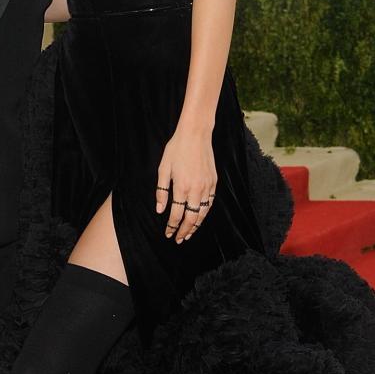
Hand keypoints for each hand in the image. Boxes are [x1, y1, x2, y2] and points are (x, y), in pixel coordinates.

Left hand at [155, 129, 216, 243]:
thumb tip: (160, 210)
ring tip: (189, 233)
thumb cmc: (176, 149)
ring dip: (196, 226)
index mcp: (181, 187)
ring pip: (203, 213)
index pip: (176, 214)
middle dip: (184, 231)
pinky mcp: (214, 182)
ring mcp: (207, 186)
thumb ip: (162, 191)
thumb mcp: (163, 169)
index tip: (168, 234)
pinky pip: (210, 202)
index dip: (171, 226)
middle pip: (192, 218)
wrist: (196, 134)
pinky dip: (204, 213)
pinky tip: (199, 217)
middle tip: (179, 239)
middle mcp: (196, 189)